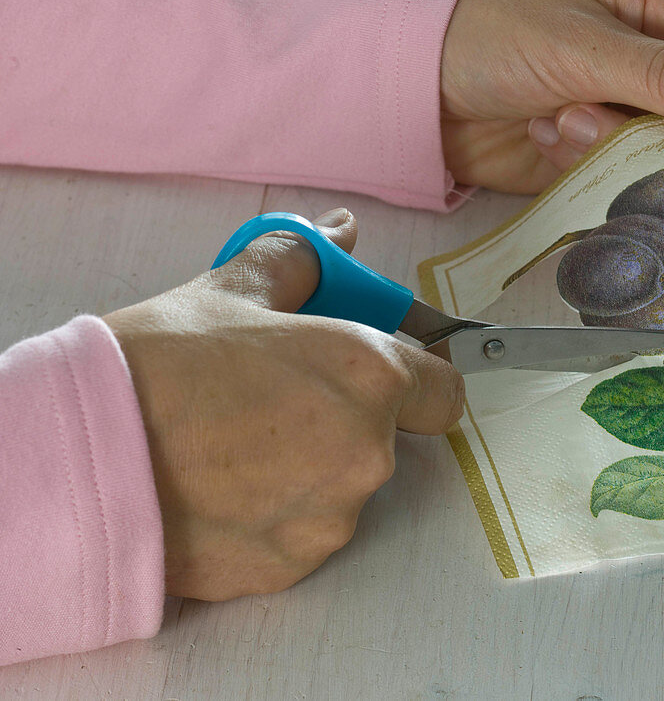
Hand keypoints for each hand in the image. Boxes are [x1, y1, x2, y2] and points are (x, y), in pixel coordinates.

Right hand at [103, 209, 463, 600]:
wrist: (83, 452)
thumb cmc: (161, 363)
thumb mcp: (233, 292)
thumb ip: (302, 261)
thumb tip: (340, 231)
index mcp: (369, 374)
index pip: (443, 392)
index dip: (417, 384)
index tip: (381, 383)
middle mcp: (367, 452)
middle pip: (384, 442)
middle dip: (344, 425)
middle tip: (275, 407)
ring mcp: (331, 518)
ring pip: (341, 493)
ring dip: (308, 475)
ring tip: (236, 452)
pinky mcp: (290, 568)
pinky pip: (300, 538)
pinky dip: (273, 520)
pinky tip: (221, 495)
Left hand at [440, 0, 663, 192]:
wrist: (422, 89)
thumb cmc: (496, 34)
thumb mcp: (580, 44)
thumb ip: (662, 72)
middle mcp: (660, 53)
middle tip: (602, 115)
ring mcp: (634, 107)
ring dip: (613, 145)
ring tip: (559, 117)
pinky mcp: (607, 151)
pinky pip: (628, 175)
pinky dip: (586, 164)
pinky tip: (546, 132)